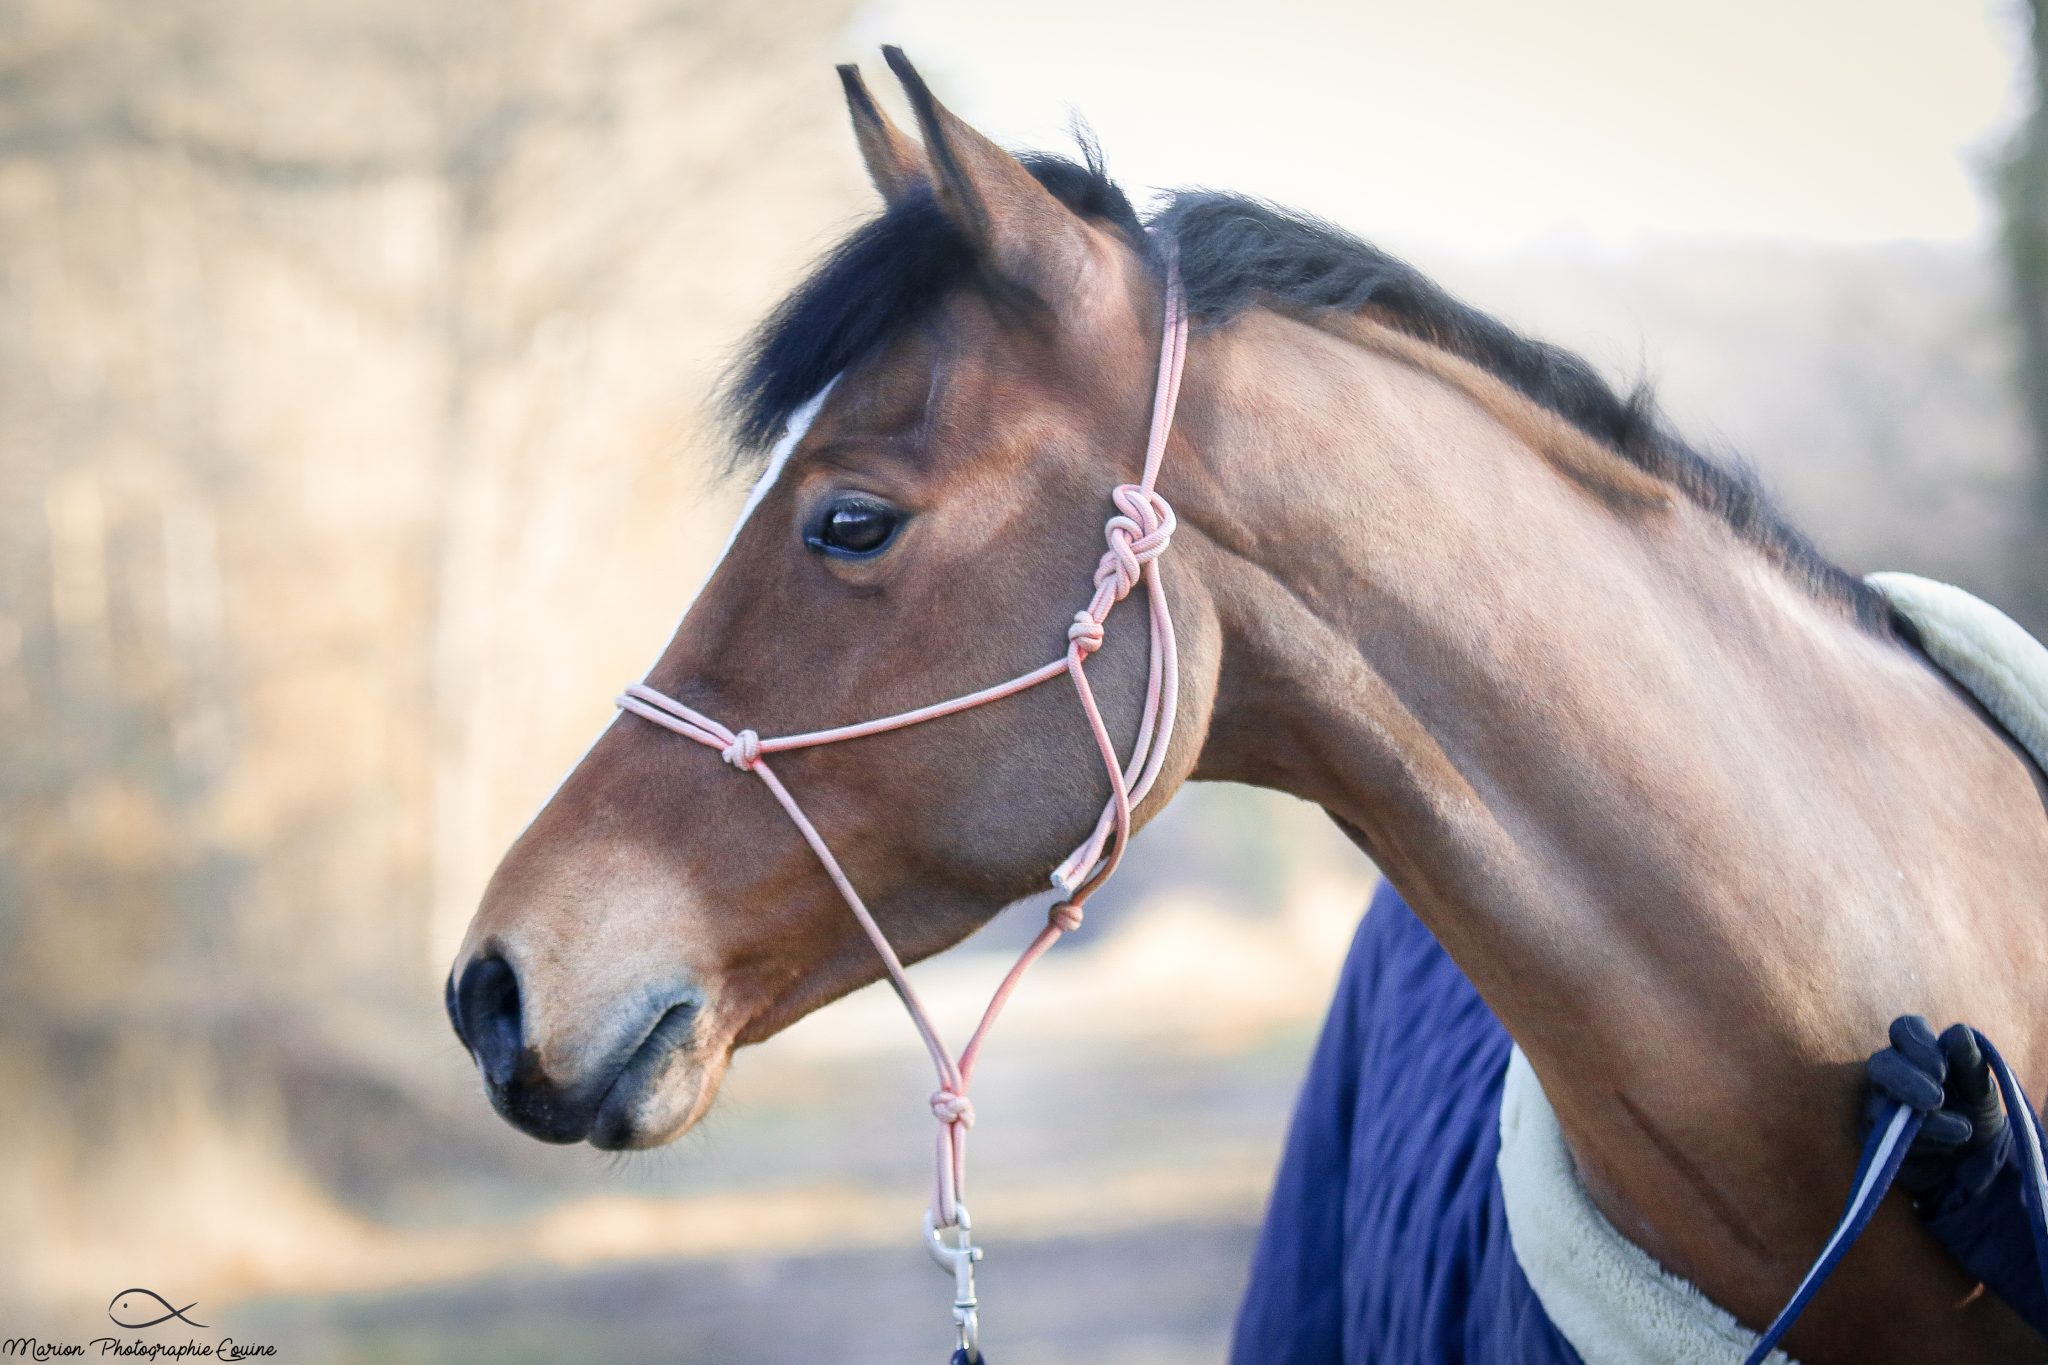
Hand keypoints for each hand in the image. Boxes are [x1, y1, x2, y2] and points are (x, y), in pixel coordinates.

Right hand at [1865, 1015, 1992, 1197]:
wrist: (1976, 1159)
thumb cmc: (1975, 1113)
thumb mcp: (1981, 1089)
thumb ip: (1970, 1062)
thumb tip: (1958, 1032)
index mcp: (1915, 1052)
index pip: (1903, 1030)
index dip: (1917, 1044)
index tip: (1942, 1070)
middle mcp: (1890, 1074)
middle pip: (1880, 1064)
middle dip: (1906, 1080)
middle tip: (1937, 1099)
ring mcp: (1877, 1105)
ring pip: (1880, 1106)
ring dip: (1925, 1120)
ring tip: (1962, 1130)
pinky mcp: (1875, 1138)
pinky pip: (1886, 1138)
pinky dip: (1922, 1142)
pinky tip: (1948, 1144)